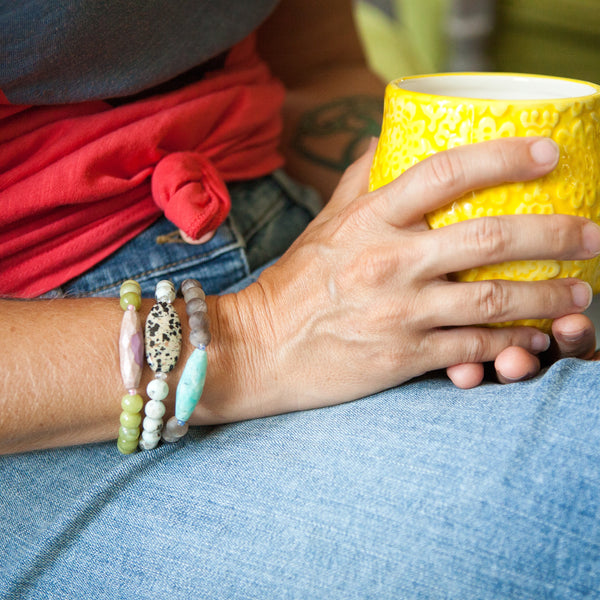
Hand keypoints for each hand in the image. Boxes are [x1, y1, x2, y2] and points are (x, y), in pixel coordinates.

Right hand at [201, 137, 599, 420]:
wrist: (259, 347)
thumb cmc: (295, 285)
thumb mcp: (323, 225)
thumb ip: (356, 180)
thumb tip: (383, 138)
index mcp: (369, 220)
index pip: (444, 173)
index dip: (502, 157)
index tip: (547, 155)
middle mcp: (389, 261)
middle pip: (491, 237)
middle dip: (556, 234)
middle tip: (592, 235)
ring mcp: (399, 311)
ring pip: (494, 298)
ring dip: (548, 296)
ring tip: (580, 292)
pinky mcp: (402, 356)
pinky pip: (471, 347)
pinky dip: (509, 343)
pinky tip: (531, 340)